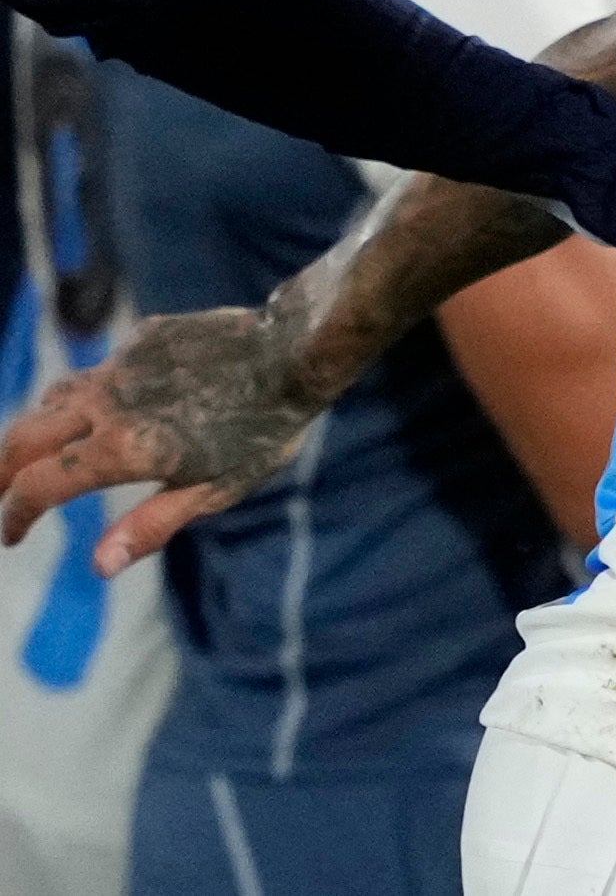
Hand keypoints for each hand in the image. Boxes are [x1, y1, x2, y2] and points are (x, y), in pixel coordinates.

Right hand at [0, 309, 321, 571]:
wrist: (295, 352)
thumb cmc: (265, 430)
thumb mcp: (218, 489)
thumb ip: (153, 524)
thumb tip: (100, 566)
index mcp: (122, 449)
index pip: (39, 487)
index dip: (14, 515)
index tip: (10, 535)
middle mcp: (108, 404)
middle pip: (24, 438)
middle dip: (0, 471)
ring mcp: (121, 366)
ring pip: (54, 397)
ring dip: (37, 428)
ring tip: (37, 453)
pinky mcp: (141, 338)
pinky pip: (99, 368)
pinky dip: (88, 395)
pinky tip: (105, 406)